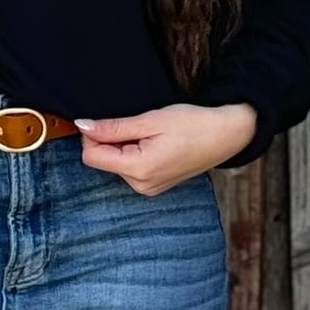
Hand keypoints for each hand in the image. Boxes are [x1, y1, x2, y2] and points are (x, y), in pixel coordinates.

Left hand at [74, 101, 257, 195]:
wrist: (227, 134)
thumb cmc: (193, 124)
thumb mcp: (150, 120)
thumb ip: (113, 127)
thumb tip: (82, 126)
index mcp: (139, 170)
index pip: (91, 156)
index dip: (93, 134)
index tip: (111, 120)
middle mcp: (141, 185)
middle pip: (103, 160)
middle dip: (111, 140)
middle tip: (139, 126)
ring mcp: (148, 188)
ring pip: (116, 163)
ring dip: (124, 146)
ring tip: (152, 135)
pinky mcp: (154, 186)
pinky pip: (130, 168)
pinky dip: (134, 153)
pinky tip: (155, 143)